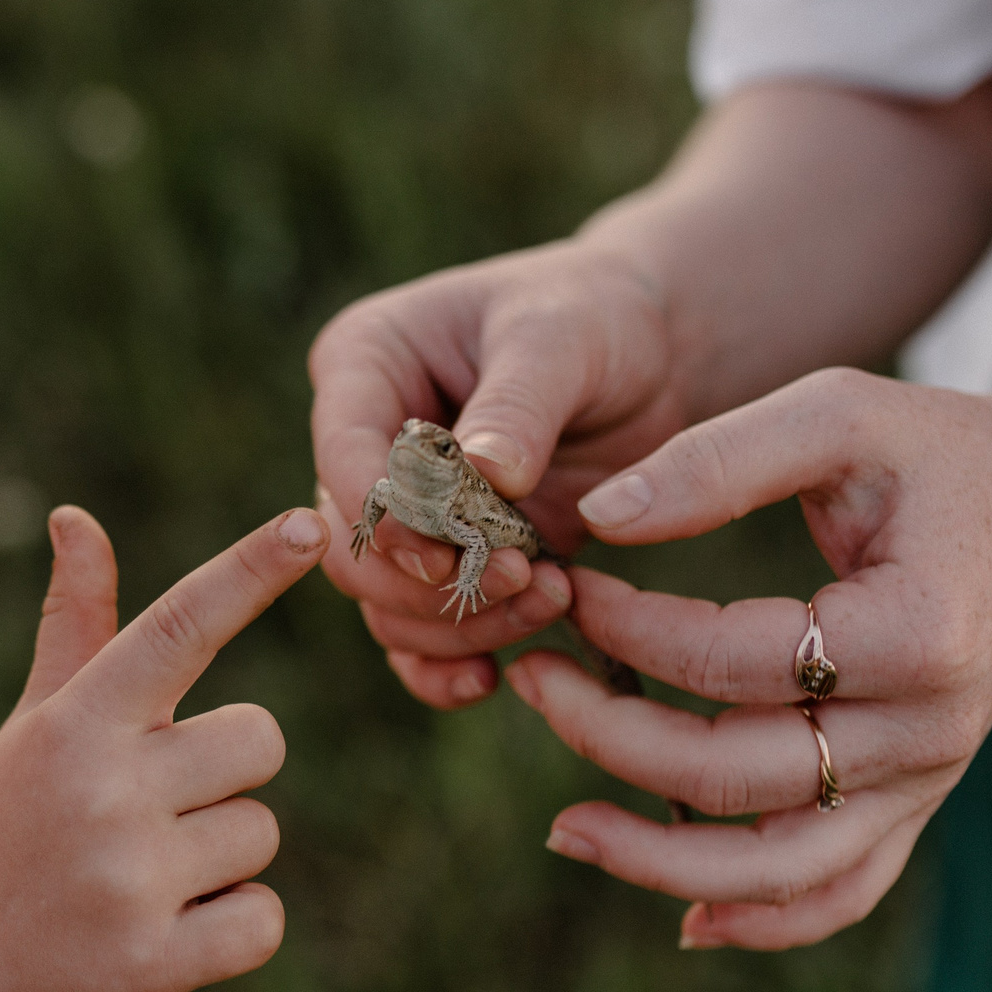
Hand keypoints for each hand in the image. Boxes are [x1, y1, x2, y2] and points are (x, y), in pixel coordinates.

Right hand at [0, 504, 325, 991]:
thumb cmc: (15, 820)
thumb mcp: (38, 721)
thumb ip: (75, 624)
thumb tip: (76, 517)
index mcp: (77, 720)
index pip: (177, 626)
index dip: (248, 573)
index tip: (308, 525)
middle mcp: (102, 790)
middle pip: (260, 742)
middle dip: (224, 773)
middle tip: (151, 808)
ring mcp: (127, 879)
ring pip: (261, 832)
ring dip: (220, 856)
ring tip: (140, 874)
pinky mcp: (155, 963)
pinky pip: (263, 920)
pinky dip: (232, 927)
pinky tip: (163, 929)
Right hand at [307, 241, 685, 705]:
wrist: (649, 350)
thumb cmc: (592, 314)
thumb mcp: (560, 337)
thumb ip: (519, 405)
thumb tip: (485, 473)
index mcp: (366, 365)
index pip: (342, 453)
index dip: (386, 516)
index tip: (448, 550)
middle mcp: (366, 444)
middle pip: (353, 547)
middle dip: (429, 580)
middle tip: (520, 576)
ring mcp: (405, 511)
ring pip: (386, 603)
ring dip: (459, 622)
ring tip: (551, 597)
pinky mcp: (447, 559)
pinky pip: (418, 633)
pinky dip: (447, 664)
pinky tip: (494, 677)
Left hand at [510, 367, 991, 948]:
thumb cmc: (936, 450)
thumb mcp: (836, 413)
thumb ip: (717, 461)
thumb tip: (598, 516)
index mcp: (916, 631)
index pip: (730, 661)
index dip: (627, 631)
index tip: (569, 585)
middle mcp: (930, 729)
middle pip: (735, 775)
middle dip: (606, 735)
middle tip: (527, 675)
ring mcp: (926, 782)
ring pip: (780, 869)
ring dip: (660, 861)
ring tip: (563, 828)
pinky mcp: (916, 807)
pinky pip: (838, 892)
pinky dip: (762, 921)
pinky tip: (681, 921)